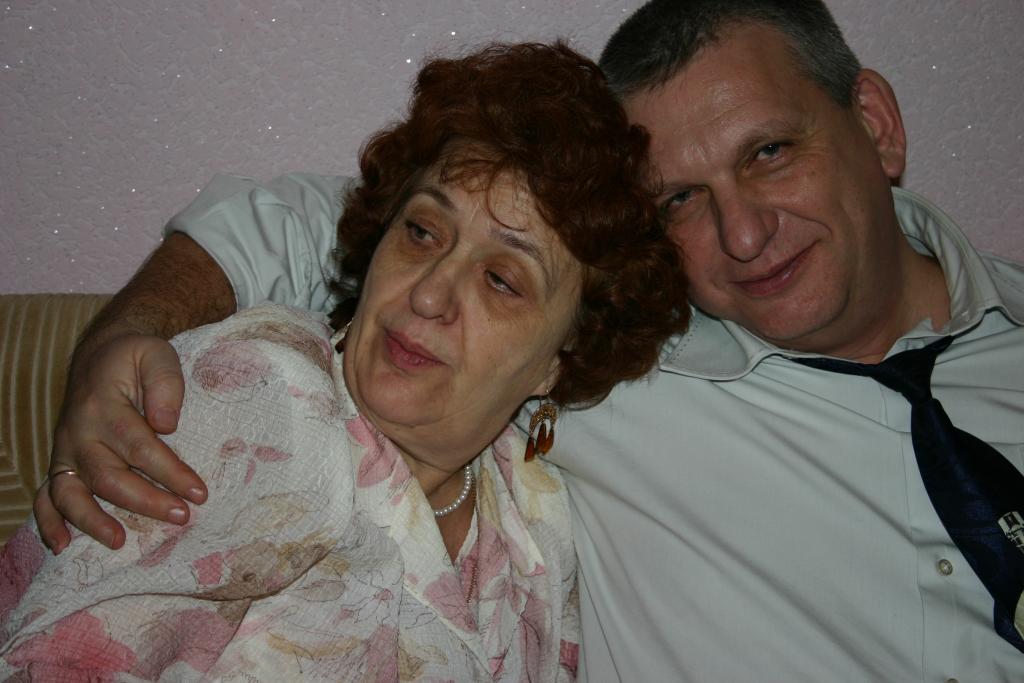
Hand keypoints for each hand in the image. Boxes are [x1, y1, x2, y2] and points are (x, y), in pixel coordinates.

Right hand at [34, 334, 207, 553]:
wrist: (99, 357)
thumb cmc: (135, 359)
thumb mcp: (155, 354)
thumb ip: (165, 383)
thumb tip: (166, 424)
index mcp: (104, 407)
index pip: (140, 446)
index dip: (170, 472)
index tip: (199, 493)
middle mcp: (79, 434)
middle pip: (108, 476)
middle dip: (145, 501)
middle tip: (181, 516)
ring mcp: (65, 452)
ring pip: (71, 494)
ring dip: (92, 521)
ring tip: (119, 541)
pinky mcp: (61, 465)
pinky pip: (46, 497)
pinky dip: (49, 523)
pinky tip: (62, 546)